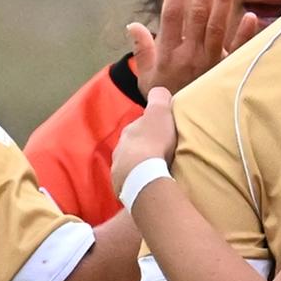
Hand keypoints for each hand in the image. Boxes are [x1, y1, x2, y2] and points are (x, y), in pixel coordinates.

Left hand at [108, 77, 177, 196]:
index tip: (162, 133)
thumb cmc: (153, 141)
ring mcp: (118, 170)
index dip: (150, 129)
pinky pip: (131, 183)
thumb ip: (159, 98)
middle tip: (159, 154)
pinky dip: (138, 182)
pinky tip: (148, 185)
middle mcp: (120, 149)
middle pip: (132, 147)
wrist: (142, 174)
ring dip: (139, 167)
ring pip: (129, 166)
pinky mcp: (122, 188)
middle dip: (143, 149)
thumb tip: (159, 92)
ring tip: (154, 172)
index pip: (139, 127)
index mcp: (129, 131)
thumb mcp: (160, 112)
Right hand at [127, 0, 258, 96]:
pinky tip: (250, 16)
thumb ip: (142, 50)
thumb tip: (133, 25)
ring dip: (223, 2)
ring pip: (217, 28)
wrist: (183, 127)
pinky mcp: (226, 72)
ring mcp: (210, 63)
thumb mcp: (146, 77)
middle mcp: (190, 55)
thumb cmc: (164, 98)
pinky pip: (237, 52)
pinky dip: (245, 35)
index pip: (172, 16)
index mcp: (168, 53)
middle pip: (198, 16)